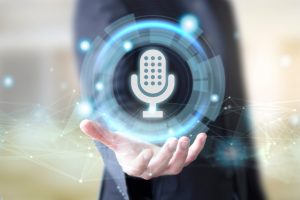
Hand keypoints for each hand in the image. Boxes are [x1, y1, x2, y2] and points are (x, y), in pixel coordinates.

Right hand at [80, 120, 206, 179]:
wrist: (142, 153)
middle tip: (174, 140)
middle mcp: (151, 170)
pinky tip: (202, 135)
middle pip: (161, 167)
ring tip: (185, 138)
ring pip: (177, 166)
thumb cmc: (128, 147)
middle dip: (168, 156)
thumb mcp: (115, 140)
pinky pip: (189, 158)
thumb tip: (83, 123)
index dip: (142, 162)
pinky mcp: (176, 160)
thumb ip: (101, 133)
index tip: (146, 152)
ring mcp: (166, 167)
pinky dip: (196, 149)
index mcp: (135, 166)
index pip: (139, 168)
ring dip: (183, 154)